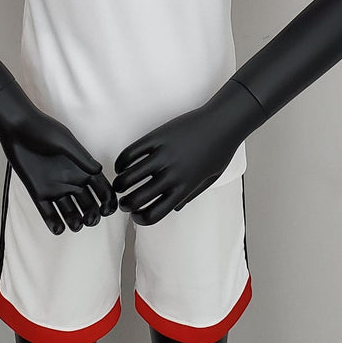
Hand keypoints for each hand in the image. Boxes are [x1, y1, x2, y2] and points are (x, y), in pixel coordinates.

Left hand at [0, 88, 116, 234]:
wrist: (16, 128)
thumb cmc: (42, 129)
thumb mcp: (64, 141)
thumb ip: (80, 157)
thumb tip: (99, 171)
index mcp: (81, 168)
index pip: (101, 188)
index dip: (107, 201)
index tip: (108, 210)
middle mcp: (71, 180)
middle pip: (88, 204)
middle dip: (92, 215)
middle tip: (90, 220)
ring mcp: (54, 188)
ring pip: (69, 212)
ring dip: (75, 221)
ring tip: (75, 224)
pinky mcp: (38, 192)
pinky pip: (47, 213)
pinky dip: (54, 223)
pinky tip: (58, 228)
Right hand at [113, 80, 264, 224]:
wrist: (223, 123)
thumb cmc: (220, 151)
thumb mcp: (209, 180)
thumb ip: (190, 195)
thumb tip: (174, 208)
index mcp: (184, 188)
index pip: (154, 214)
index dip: (140, 218)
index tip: (136, 215)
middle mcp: (172, 175)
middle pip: (137, 198)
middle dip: (125, 204)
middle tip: (123, 201)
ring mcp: (163, 155)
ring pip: (130, 176)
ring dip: (119, 184)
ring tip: (119, 183)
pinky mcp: (157, 137)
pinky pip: (132, 152)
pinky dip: (122, 161)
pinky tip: (121, 164)